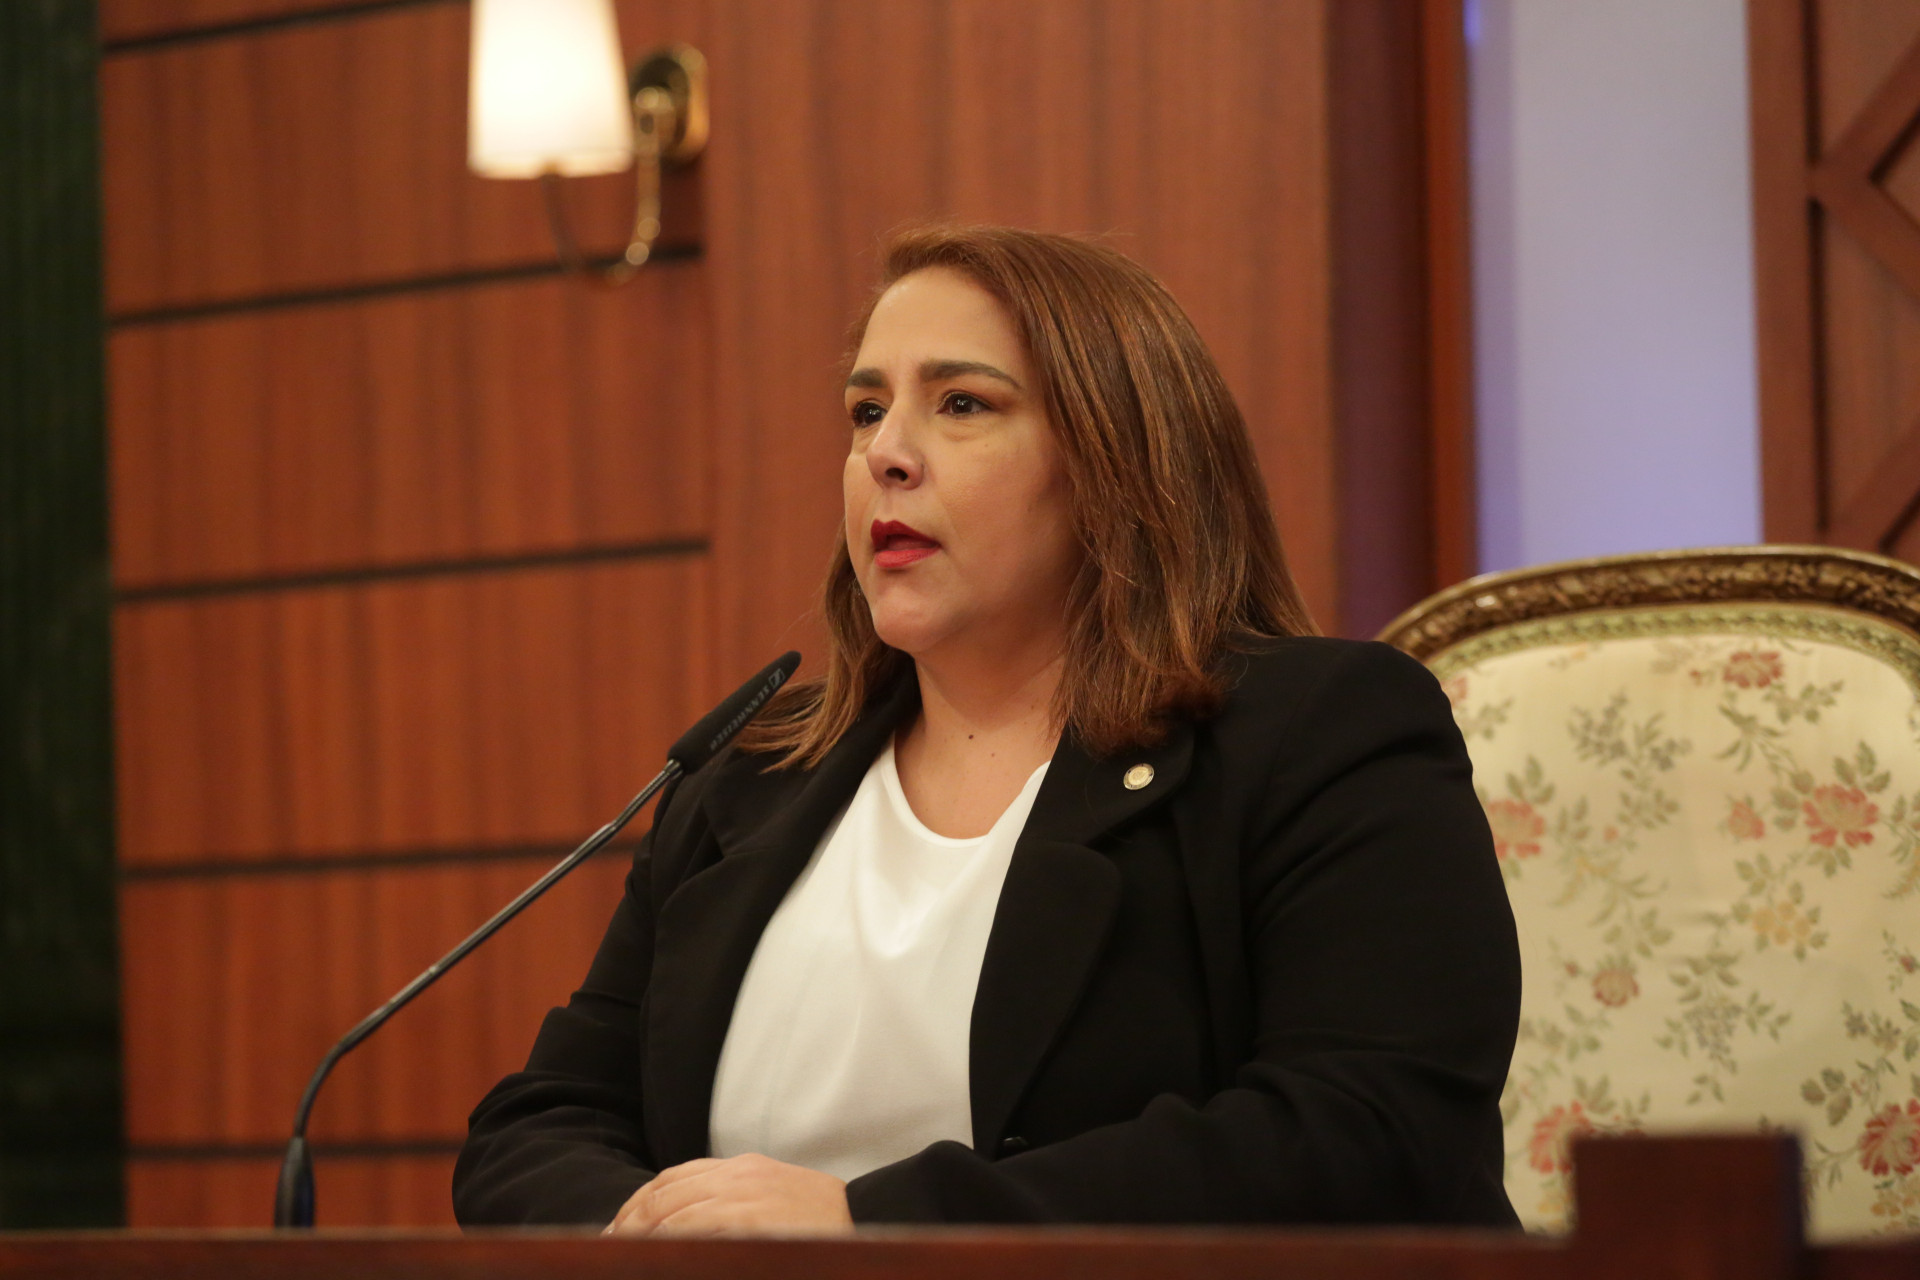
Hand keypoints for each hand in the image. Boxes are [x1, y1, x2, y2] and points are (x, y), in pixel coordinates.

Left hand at [604, 1153, 853, 1237]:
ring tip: (622, 1257)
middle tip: (605, 1250)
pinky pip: (699, 1229)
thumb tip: (685, 1224)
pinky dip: (673, 1242)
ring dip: (642, 1237)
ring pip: (675, 1213)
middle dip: (629, 1223)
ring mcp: (746, 1197)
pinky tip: (657, 1257)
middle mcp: (738, 1175)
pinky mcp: (753, 1220)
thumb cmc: (819, 1220)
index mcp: (741, 1168)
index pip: (671, 1179)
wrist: (867, 1218)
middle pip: (665, 1194)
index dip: (637, 1205)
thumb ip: (733, 1202)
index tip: (615, 1230)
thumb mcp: (772, 1196)